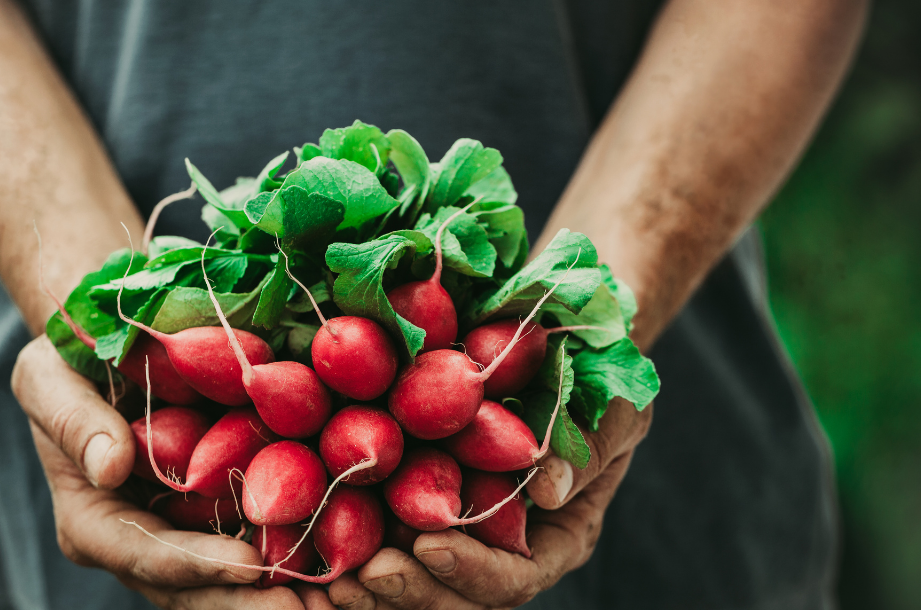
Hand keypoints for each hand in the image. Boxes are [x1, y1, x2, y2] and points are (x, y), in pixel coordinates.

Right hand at [12, 335, 314, 609]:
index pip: (143, 554)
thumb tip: (109, 467)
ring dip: (273, 595)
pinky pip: (253, 543)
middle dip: (243, 602)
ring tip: (325, 600)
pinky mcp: (216, 515)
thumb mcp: (49, 376)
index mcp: (91, 520)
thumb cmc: (69, 359)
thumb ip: (73, 420)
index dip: (195, 564)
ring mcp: (179, 534)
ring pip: (225, 583)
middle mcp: (136, 542)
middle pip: (190, 588)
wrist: (108, 344)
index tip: (248, 564)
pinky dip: (290, 556)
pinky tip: (335, 560)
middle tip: (300, 609)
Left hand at [328, 398, 650, 609]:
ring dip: (367, 584)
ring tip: (329, 576)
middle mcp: (498, 545)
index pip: (512, 577)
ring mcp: (450, 525)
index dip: (471, 571)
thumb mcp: (614, 403)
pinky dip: (341, 539)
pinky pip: (373, 530)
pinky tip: (306, 534)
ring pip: (409, 578)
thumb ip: (590, 447)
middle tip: (363, 576)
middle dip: (409, 591)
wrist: (551, 337)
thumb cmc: (597, 373)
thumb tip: (549, 488)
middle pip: (452, 596)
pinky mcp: (404, 498)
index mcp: (551, 536)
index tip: (430, 543)